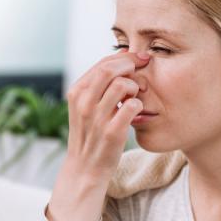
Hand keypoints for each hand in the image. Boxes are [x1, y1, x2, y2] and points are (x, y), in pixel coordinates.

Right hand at [62, 50, 146, 184]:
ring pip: (122, 85)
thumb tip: (122, 53)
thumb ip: (100, 82)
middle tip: (143, 69)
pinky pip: (132, 106)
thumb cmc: (91, 132)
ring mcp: (97, 118)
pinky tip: (137, 110)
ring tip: (135, 95)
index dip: (124, 57)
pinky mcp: (112, 132)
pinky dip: (139, 104)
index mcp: (77, 92)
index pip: (102, 64)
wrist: (85, 167)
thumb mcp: (87, 105)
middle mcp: (84, 103)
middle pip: (110, 69)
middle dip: (131, 65)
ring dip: (135, 86)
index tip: (139, 58)